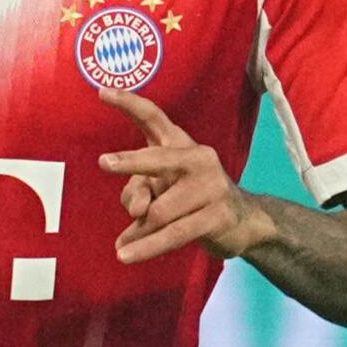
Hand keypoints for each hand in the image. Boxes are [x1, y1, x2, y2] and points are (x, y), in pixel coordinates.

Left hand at [106, 93, 274, 263]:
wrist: (243, 222)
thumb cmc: (191, 199)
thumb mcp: (161, 191)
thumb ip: (141, 192)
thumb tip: (137, 211)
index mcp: (180, 145)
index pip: (154, 118)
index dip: (129, 104)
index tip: (102, 92)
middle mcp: (198, 159)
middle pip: (159, 158)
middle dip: (132, 161)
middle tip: (104, 162)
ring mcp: (211, 186)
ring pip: (160, 210)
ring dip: (139, 230)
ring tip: (123, 245)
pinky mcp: (217, 216)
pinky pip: (174, 233)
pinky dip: (148, 246)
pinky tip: (127, 254)